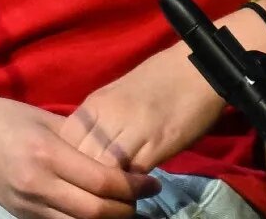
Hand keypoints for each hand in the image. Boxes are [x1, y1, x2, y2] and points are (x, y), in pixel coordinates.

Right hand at [0, 92, 160, 218]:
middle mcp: (36, 184)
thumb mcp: (42, 119)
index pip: (101, 181)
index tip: (151, 181)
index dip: (132, 186)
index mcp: (46, 153)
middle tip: (143, 198)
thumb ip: (78, 138)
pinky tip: (95, 212)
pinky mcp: (19, 215)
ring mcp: (26, 205)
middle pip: (95, 212)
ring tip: (123, 208)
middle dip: (126, 209)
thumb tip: (114, 153)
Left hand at [55, 45, 227, 176]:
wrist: (198, 69)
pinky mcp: (158, 143)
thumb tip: (86, 150)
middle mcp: (110, 115)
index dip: (69, 161)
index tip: (76, 173)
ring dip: (108, 186)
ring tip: (113, 195)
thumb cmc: (159, 79)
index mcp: (96, 103)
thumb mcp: (117, 96)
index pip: (67, 140)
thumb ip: (99, 121)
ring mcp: (134, 129)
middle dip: (84, 177)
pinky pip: (133, 174)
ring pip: (104, 169)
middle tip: (92, 190)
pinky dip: (130, 186)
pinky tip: (132, 190)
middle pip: (82, 157)